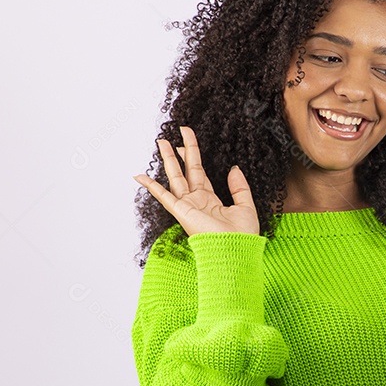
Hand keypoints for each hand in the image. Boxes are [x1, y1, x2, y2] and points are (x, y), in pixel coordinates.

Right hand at [133, 126, 259, 235]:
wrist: (236, 250)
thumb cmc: (242, 235)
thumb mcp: (245, 205)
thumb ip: (239, 187)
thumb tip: (234, 168)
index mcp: (211, 200)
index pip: (199, 173)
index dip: (193, 156)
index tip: (187, 139)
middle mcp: (196, 201)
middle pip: (185, 171)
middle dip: (179, 152)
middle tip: (172, 135)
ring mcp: (187, 206)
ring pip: (175, 177)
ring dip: (168, 159)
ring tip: (161, 141)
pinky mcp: (181, 212)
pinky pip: (163, 196)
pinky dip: (151, 186)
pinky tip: (140, 175)